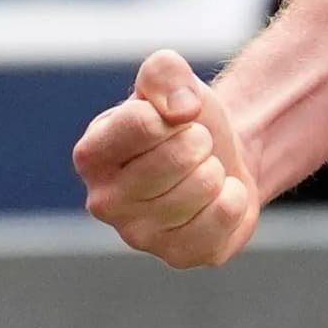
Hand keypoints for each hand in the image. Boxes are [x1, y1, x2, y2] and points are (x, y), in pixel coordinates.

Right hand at [74, 48, 262, 264]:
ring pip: (203, 186)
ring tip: (201, 171)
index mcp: (92, 154)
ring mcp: (139, 235)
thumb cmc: (184, 118)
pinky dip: (235, 198)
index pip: (141, 123)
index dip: (176, 111)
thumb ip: (165, 72)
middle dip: (200, 141)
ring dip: (216, 169)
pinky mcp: (180, 255)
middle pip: (178, 157)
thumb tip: (182, 110)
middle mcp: (104, 201)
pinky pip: (225, 217)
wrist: (221, 155)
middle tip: (195, 147)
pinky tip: (217, 198)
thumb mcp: (171, 79)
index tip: (176, 117)